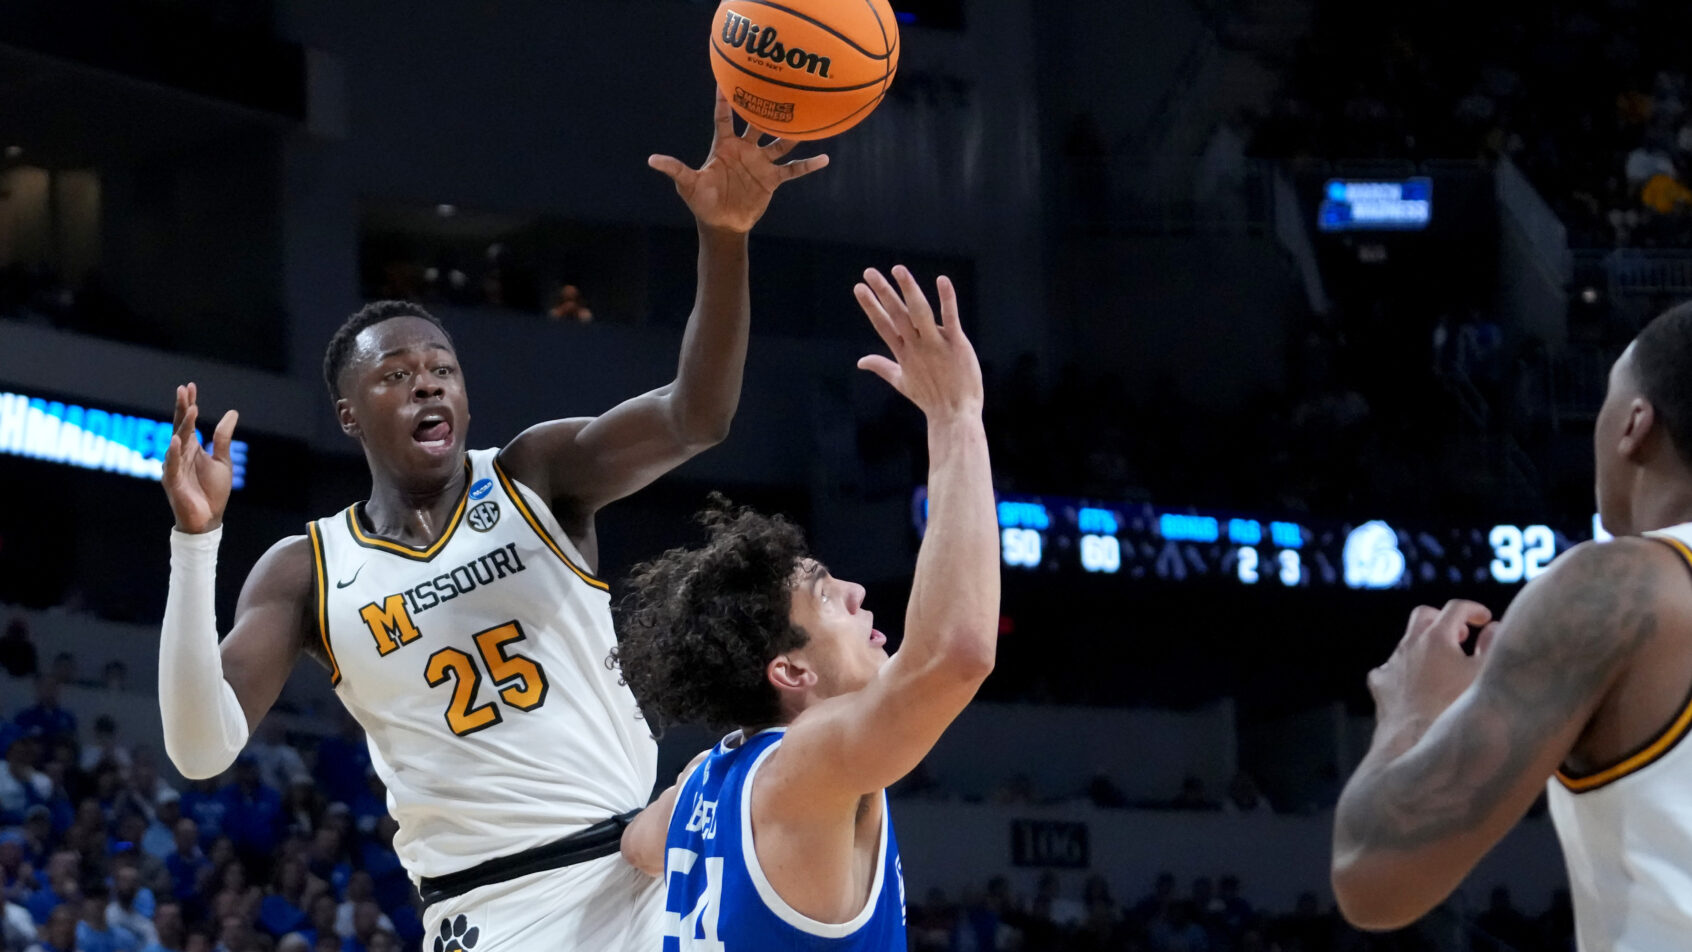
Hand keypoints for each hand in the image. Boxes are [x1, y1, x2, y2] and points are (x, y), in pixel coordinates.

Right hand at [162, 383, 239, 533]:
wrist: (208, 519)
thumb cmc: (213, 491)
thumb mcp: (222, 460)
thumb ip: (223, 437)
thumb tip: (232, 412)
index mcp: (191, 448)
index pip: (188, 422)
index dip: (188, 404)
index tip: (189, 386)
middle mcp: (180, 454)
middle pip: (180, 426)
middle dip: (182, 408)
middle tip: (184, 389)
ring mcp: (174, 466)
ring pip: (177, 441)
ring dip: (183, 425)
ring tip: (190, 408)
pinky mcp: (172, 481)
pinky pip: (171, 465)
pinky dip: (174, 452)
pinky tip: (177, 440)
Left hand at [648, 88, 829, 233]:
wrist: (722, 224)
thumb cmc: (702, 202)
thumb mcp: (688, 185)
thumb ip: (675, 170)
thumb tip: (652, 160)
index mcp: (724, 146)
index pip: (724, 117)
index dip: (724, 99)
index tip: (726, 76)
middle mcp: (744, 149)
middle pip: (757, 123)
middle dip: (766, 107)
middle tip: (777, 86)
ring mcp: (760, 163)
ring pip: (780, 142)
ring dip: (792, 131)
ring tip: (807, 116)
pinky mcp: (772, 179)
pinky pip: (793, 170)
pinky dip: (808, 165)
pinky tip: (825, 158)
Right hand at [854, 266, 983, 419]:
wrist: (954, 415)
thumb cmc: (929, 398)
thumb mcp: (901, 381)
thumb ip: (881, 367)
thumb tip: (860, 362)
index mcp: (903, 353)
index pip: (882, 325)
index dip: (870, 306)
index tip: (859, 287)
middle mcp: (916, 346)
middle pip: (896, 314)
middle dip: (882, 292)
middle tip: (869, 272)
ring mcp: (936, 344)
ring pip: (919, 312)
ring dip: (908, 290)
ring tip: (898, 269)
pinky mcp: (956, 344)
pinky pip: (950, 318)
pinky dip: (947, 299)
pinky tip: (942, 280)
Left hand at [1368, 599, 1498, 734]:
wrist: (1416, 744)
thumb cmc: (1456, 710)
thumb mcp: (1483, 675)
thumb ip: (1491, 645)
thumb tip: (1493, 628)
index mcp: (1435, 637)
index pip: (1456, 608)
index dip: (1474, 610)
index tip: (1485, 619)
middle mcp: (1408, 645)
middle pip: (1423, 616)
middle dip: (1444, 620)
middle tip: (1462, 636)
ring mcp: (1391, 664)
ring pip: (1406, 643)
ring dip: (1426, 647)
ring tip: (1446, 664)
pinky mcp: (1380, 685)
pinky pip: (1391, 668)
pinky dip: (1406, 669)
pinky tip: (1418, 683)